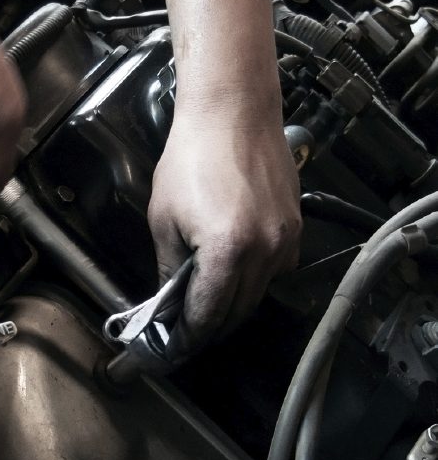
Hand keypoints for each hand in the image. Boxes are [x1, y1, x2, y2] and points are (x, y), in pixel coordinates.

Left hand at [147, 112, 300, 359]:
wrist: (232, 113)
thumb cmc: (192, 156)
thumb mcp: (164, 217)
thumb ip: (170, 267)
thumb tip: (170, 299)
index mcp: (227, 250)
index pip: (208, 313)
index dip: (189, 335)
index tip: (176, 346)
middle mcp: (265, 250)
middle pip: (238, 311)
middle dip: (210, 327)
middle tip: (188, 332)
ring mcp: (286, 239)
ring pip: (258, 294)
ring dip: (232, 305)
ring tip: (207, 306)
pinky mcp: (295, 227)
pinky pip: (276, 270)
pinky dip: (253, 281)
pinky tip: (234, 275)